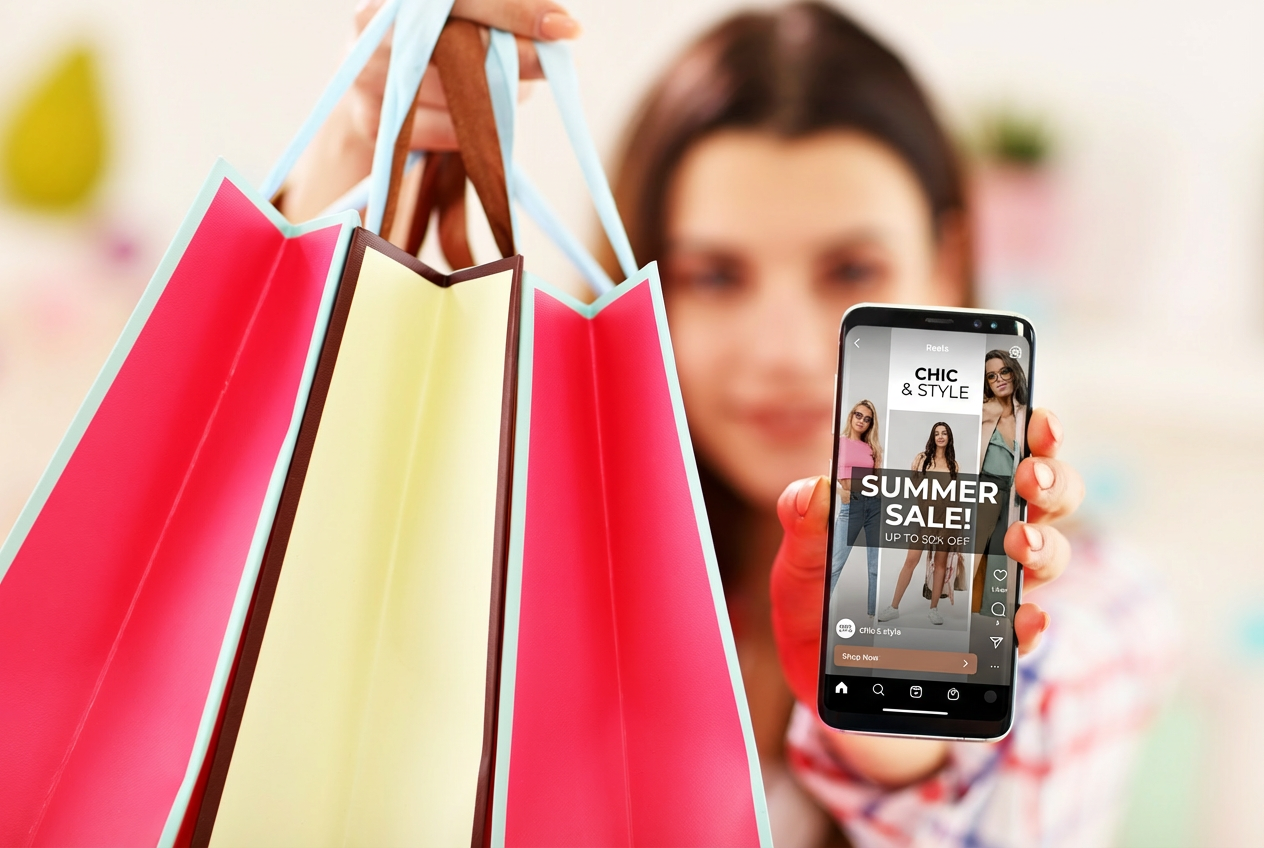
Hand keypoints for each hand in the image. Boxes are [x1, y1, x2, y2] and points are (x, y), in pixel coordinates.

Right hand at [283, 0, 580, 219]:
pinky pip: (443, 132)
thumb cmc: (441, 49)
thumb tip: (561, 32)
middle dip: (513, 58)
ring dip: (493, 99)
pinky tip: (465, 122)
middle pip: (456, 43)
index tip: (564, 28)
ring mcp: (365, 73)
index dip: (513, 11)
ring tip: (493, 92)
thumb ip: (506, 25)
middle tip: (551, 64)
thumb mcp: (471, 28)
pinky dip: (468, 131)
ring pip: (455, 93)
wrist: (386, 98)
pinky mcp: (370, 122)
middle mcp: (370, 21)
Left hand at [769, 408, 1082, 785]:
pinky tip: (1025, 618)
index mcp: (942, 498)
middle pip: (1042, 497)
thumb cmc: (819, 593)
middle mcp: (978, 536)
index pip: (999, 451)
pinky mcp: (983, 642)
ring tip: (1019, 541)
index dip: (1029, 429)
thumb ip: (804, 516)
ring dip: (1043, 544)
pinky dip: (1030, 625)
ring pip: (1043, 555)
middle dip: (1050, 479)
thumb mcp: (803, 548)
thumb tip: (818, 487)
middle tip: (1029, 477)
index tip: (1038, 415)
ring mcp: (986, 587)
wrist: (818, 665)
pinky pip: (1020, 633)